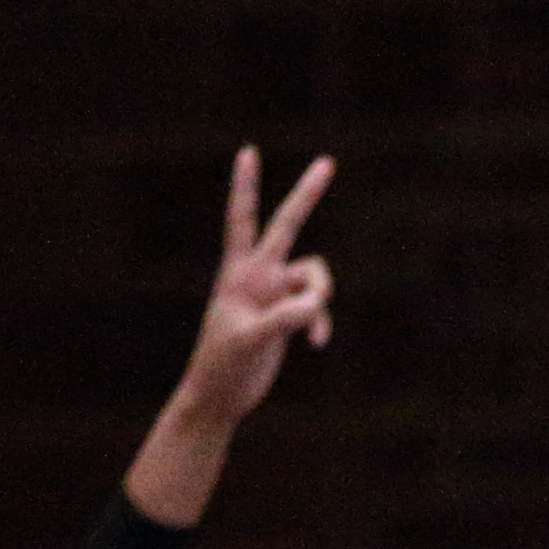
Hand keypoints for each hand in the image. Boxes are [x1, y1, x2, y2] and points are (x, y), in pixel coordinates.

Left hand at [176, 149, 338, 422]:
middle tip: (328, 161)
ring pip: (314, 276)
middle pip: (287, 225)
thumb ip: (281, 319)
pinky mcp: (287, 315)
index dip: (246, 186)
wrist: (220, 396)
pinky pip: (317, 307)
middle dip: (308, 194)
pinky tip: (316, 345)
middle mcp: (259, 275)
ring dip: (320, 299)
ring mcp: (275, 294)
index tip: (248, 152)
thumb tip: (315, 305)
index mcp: (239, 273)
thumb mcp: (249, 342)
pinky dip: (321, 323)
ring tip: (311, 331)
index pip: (242, 220)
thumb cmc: (222, 367)